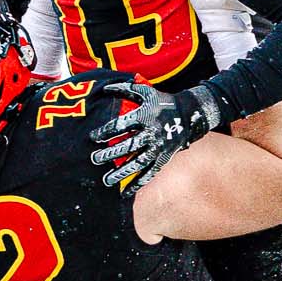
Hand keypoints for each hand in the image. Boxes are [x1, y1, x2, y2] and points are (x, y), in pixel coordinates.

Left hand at [88, 81, 223, 193]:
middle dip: (110, 154)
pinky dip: (137, 183)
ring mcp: (157, 148)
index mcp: (145, 116)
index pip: (121, 125)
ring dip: (121, 173)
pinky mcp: (163, 159)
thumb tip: (103, 88)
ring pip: (137, 163)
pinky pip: (149, 173)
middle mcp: (151, 133)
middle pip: (128, 146)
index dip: (106, 131)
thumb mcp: (146, 92)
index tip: (93, 137)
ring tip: (106, 180)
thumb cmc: (162, 102)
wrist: (188, 115)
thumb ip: (125, 89)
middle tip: (95, 159)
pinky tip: (125, 192)